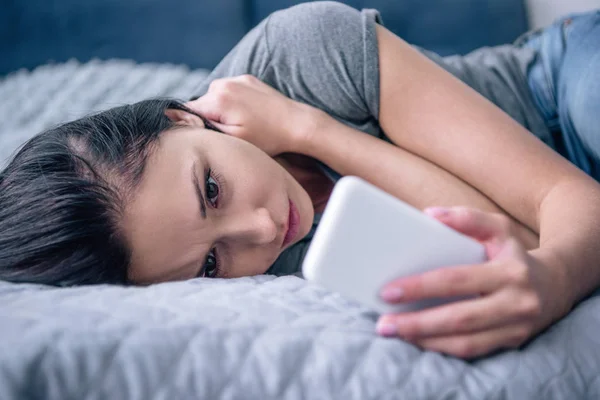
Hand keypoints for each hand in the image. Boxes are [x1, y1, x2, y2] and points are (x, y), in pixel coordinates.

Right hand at [186, 75, 319, 155]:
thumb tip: (175, 118)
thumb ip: (203, 128)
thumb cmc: (267, 138)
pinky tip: (249, 114)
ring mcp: (237, 79)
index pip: (187, 110)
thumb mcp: (232, 140)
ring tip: (243, 123)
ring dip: (222, 111)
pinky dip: (234, 102)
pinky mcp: (247, 78)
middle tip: (231, 133)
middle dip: (210, 118)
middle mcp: (223, 84)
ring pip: (215, 98)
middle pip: (201, 104)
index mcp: (217, 100)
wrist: (297, 124)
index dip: (192, 125)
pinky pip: (230, 91)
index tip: (207, 135)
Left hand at [376, 207, 566, 358]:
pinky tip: (417, 341)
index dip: (420, 287)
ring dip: (425, 341)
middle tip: (383, 323)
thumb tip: (428, 215)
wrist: (556, 284)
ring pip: (464, 343)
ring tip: (394, 333)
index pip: (456, 280)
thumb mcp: (497, 228)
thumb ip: (465, 218)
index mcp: (508, 272)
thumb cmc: (514, 253)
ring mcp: (515, 328)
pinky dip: (441, 348)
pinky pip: (472, 351)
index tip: (388, 291)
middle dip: (417, 323)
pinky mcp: (511, 343)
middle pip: (458, 318)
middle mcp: (515, 303)